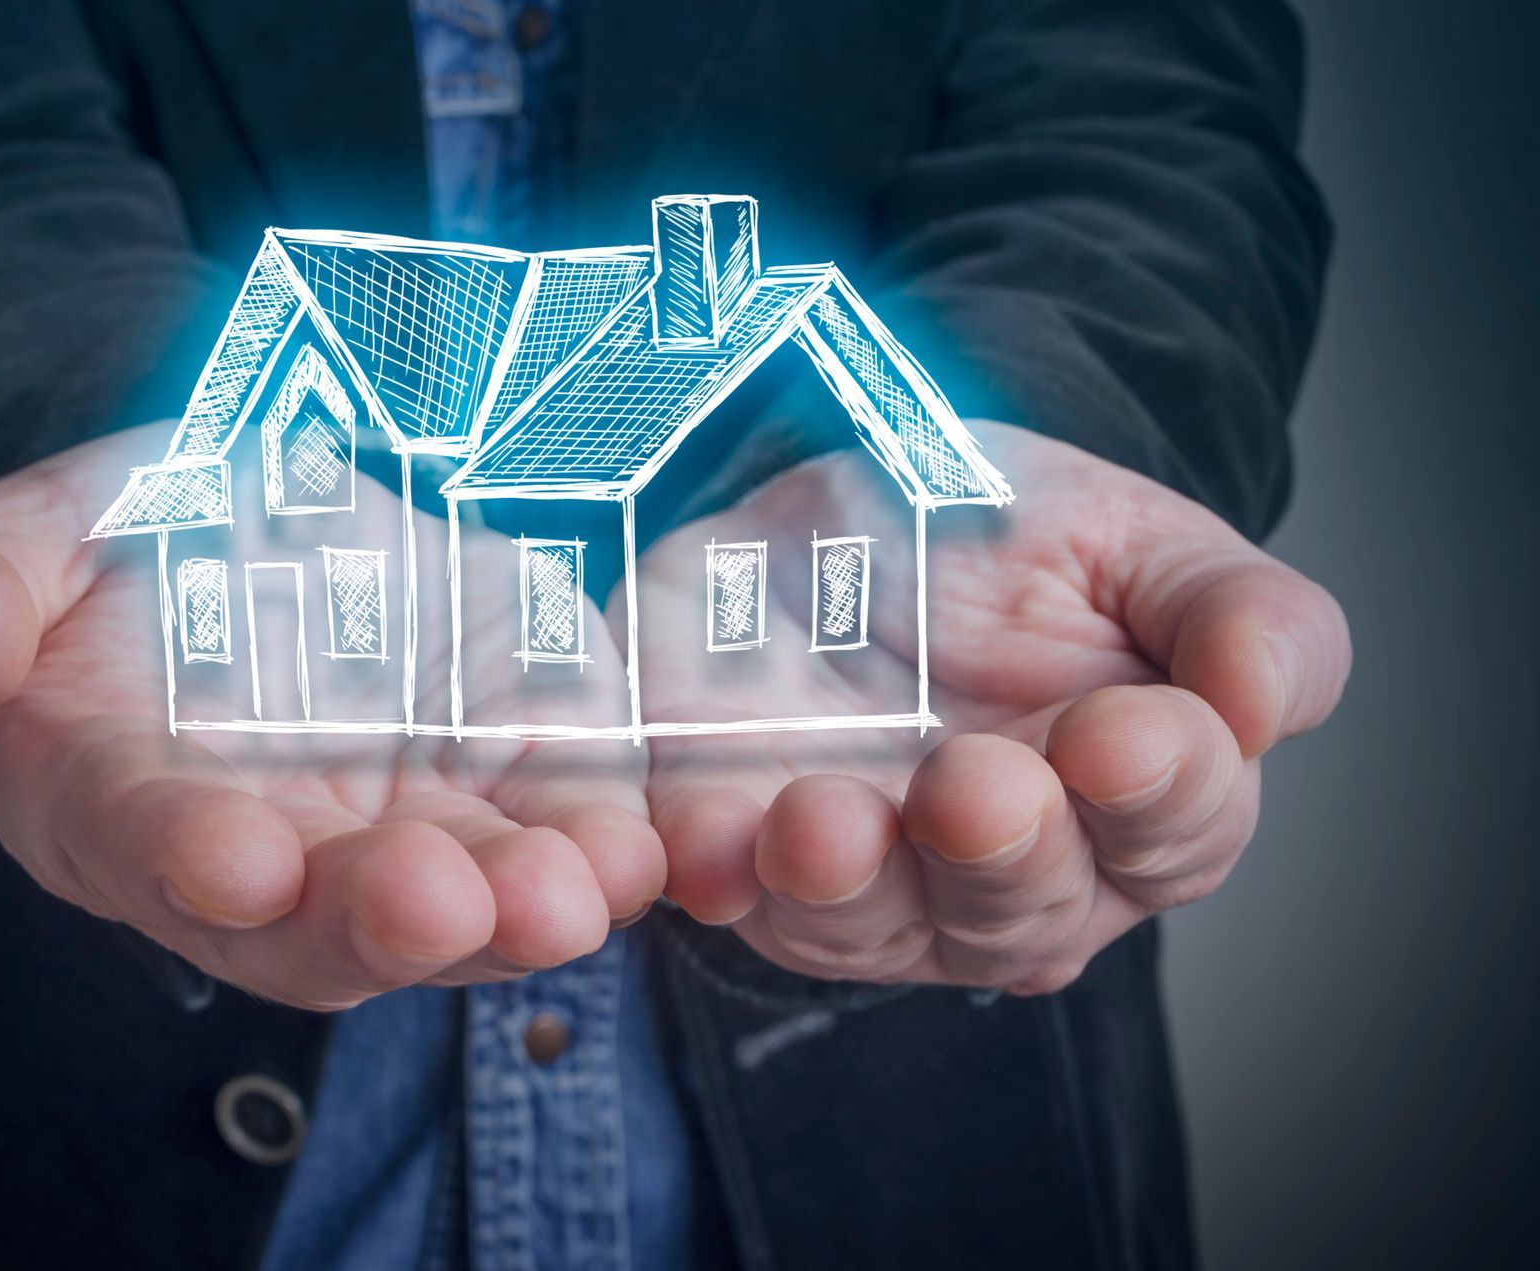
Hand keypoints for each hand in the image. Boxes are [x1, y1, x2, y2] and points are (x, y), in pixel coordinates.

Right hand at [0, 424, 662, 1009]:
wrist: (289, 521)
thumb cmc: (142, 536)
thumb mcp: (37, 522)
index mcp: (117, 798)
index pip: (134, 842)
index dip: (181, 855)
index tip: (235, 860)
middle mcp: (269, 857)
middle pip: (316, 922)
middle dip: (381, 917)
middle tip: (442, 902)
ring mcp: (403, 836)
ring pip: (458, 909)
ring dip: (519, 912)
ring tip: (576, 888)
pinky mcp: (515, 792)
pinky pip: (565, 840)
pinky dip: (608, 851)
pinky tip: (650, 844)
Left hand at [624, 422, 1349, 993]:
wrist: (848, 509)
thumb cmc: (1011, 541)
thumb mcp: (1136, 542)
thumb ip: (1231, 615)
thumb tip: (1263, 701)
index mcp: (1128, 802)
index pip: (1172, 828)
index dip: (1157, 791)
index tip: (1129, 735)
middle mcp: (995, 874)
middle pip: (1014, 905)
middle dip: (995, 853)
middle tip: (975, 788)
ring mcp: (856, 880)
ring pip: (857, 921)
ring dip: (838, 884)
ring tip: (822, 822)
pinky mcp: (725, 849)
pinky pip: (704, 881)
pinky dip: (687, 873)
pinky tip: (677, 850)